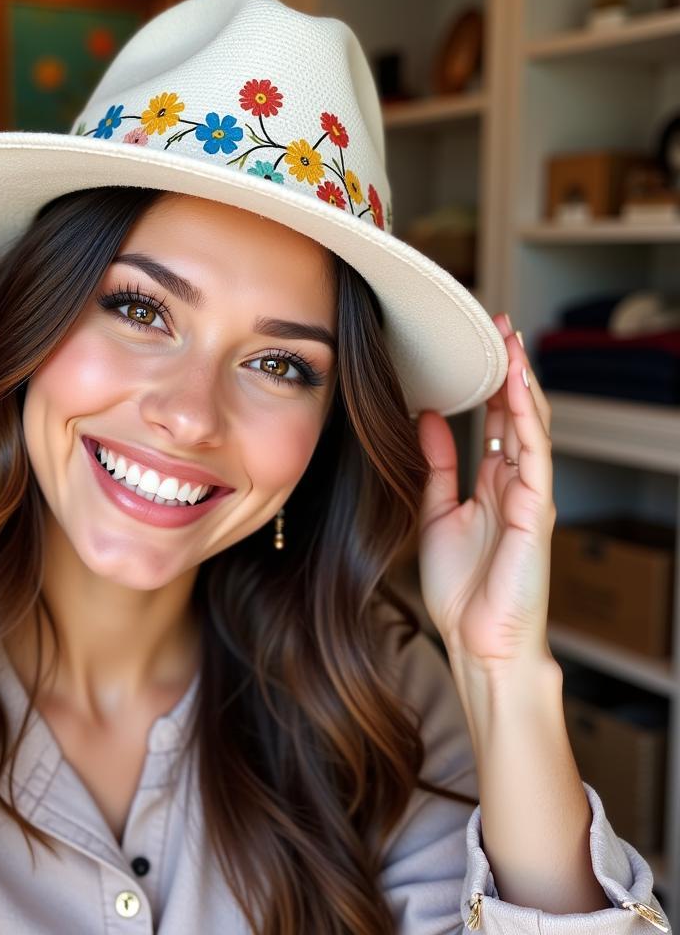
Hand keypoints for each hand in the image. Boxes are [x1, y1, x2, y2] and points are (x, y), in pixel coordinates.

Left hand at [414, 313, 555, 672]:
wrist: (478, 641)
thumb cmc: (461, 587)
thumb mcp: (436, 511)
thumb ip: (437, 465)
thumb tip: (429, 416)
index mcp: (491, 484)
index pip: (495, 420)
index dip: (487, 382)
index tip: (474, 345)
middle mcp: (514, 482)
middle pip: (516, 413)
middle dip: (508, 369)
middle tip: (496, 325)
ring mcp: (530, 494)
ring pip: (530, 425)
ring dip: (521, 381)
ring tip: (509, 340)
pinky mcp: (537, 510)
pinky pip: (534, 455)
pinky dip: (527, 419)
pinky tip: (518, 388)